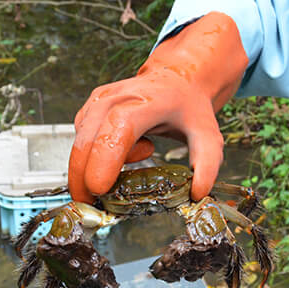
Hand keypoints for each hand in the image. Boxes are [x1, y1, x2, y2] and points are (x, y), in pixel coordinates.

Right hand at [68, 11, 248, 203]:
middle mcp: (115, 98)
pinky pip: (81, 142)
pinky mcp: (88, 110)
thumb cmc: (189, 108)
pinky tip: (125, 151)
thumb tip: (196, 194)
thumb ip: (206, 166)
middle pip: (88, 141)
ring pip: (80, 145)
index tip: (99, 188)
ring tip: (141, 155)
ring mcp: (98, 102)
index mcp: (147, 102)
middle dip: (83, 179)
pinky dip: (93, 158)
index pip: (118, 128)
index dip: (105, 158)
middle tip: (96, 206)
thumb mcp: (208, 136)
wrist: (177, 81)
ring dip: (93, 168)